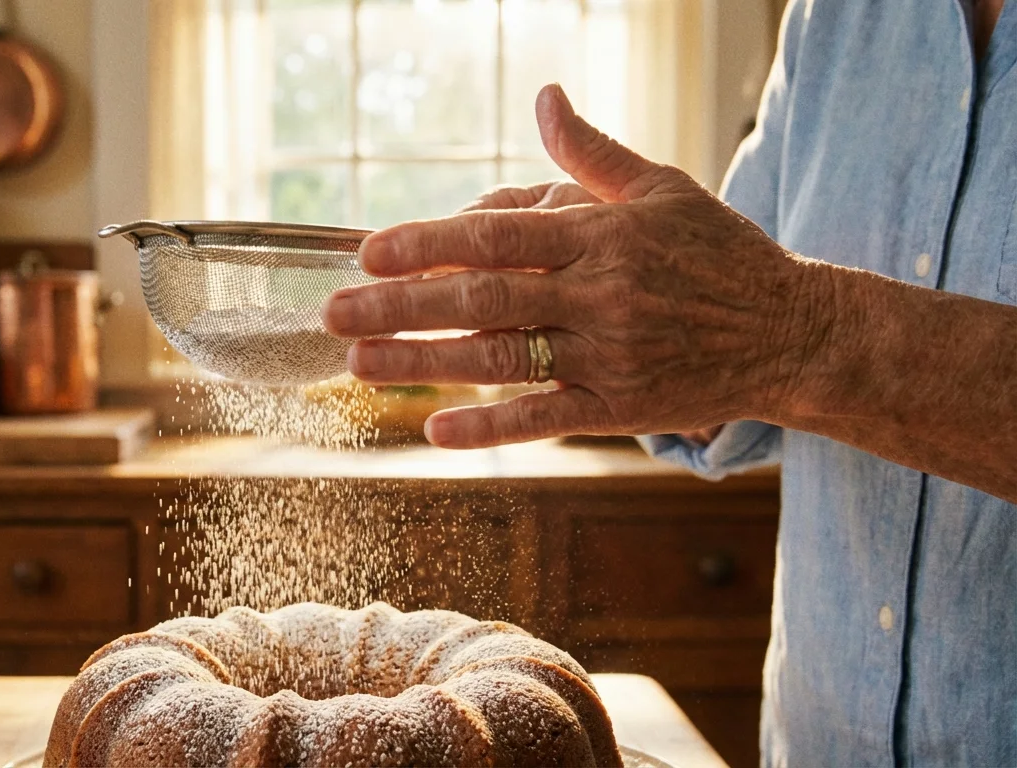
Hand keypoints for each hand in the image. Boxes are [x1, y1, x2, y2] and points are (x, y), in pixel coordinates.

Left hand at [322, 84, 830, 448]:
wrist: (791, 332)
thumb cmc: (718, 253)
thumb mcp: (661, 187)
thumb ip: (590, 152)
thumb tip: (544, 97)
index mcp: (602, 235)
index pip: (496, 238)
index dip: (426, 243)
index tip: (369, 251)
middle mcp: (599, 294)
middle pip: (481, 300)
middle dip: (400, 306)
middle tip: (335, 313)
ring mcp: (607, 355)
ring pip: (500, 360)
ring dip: (424, 363)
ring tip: (360, 365)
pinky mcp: (618, 408)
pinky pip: (543, 419)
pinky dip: (489, 429)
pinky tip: (434, 432)